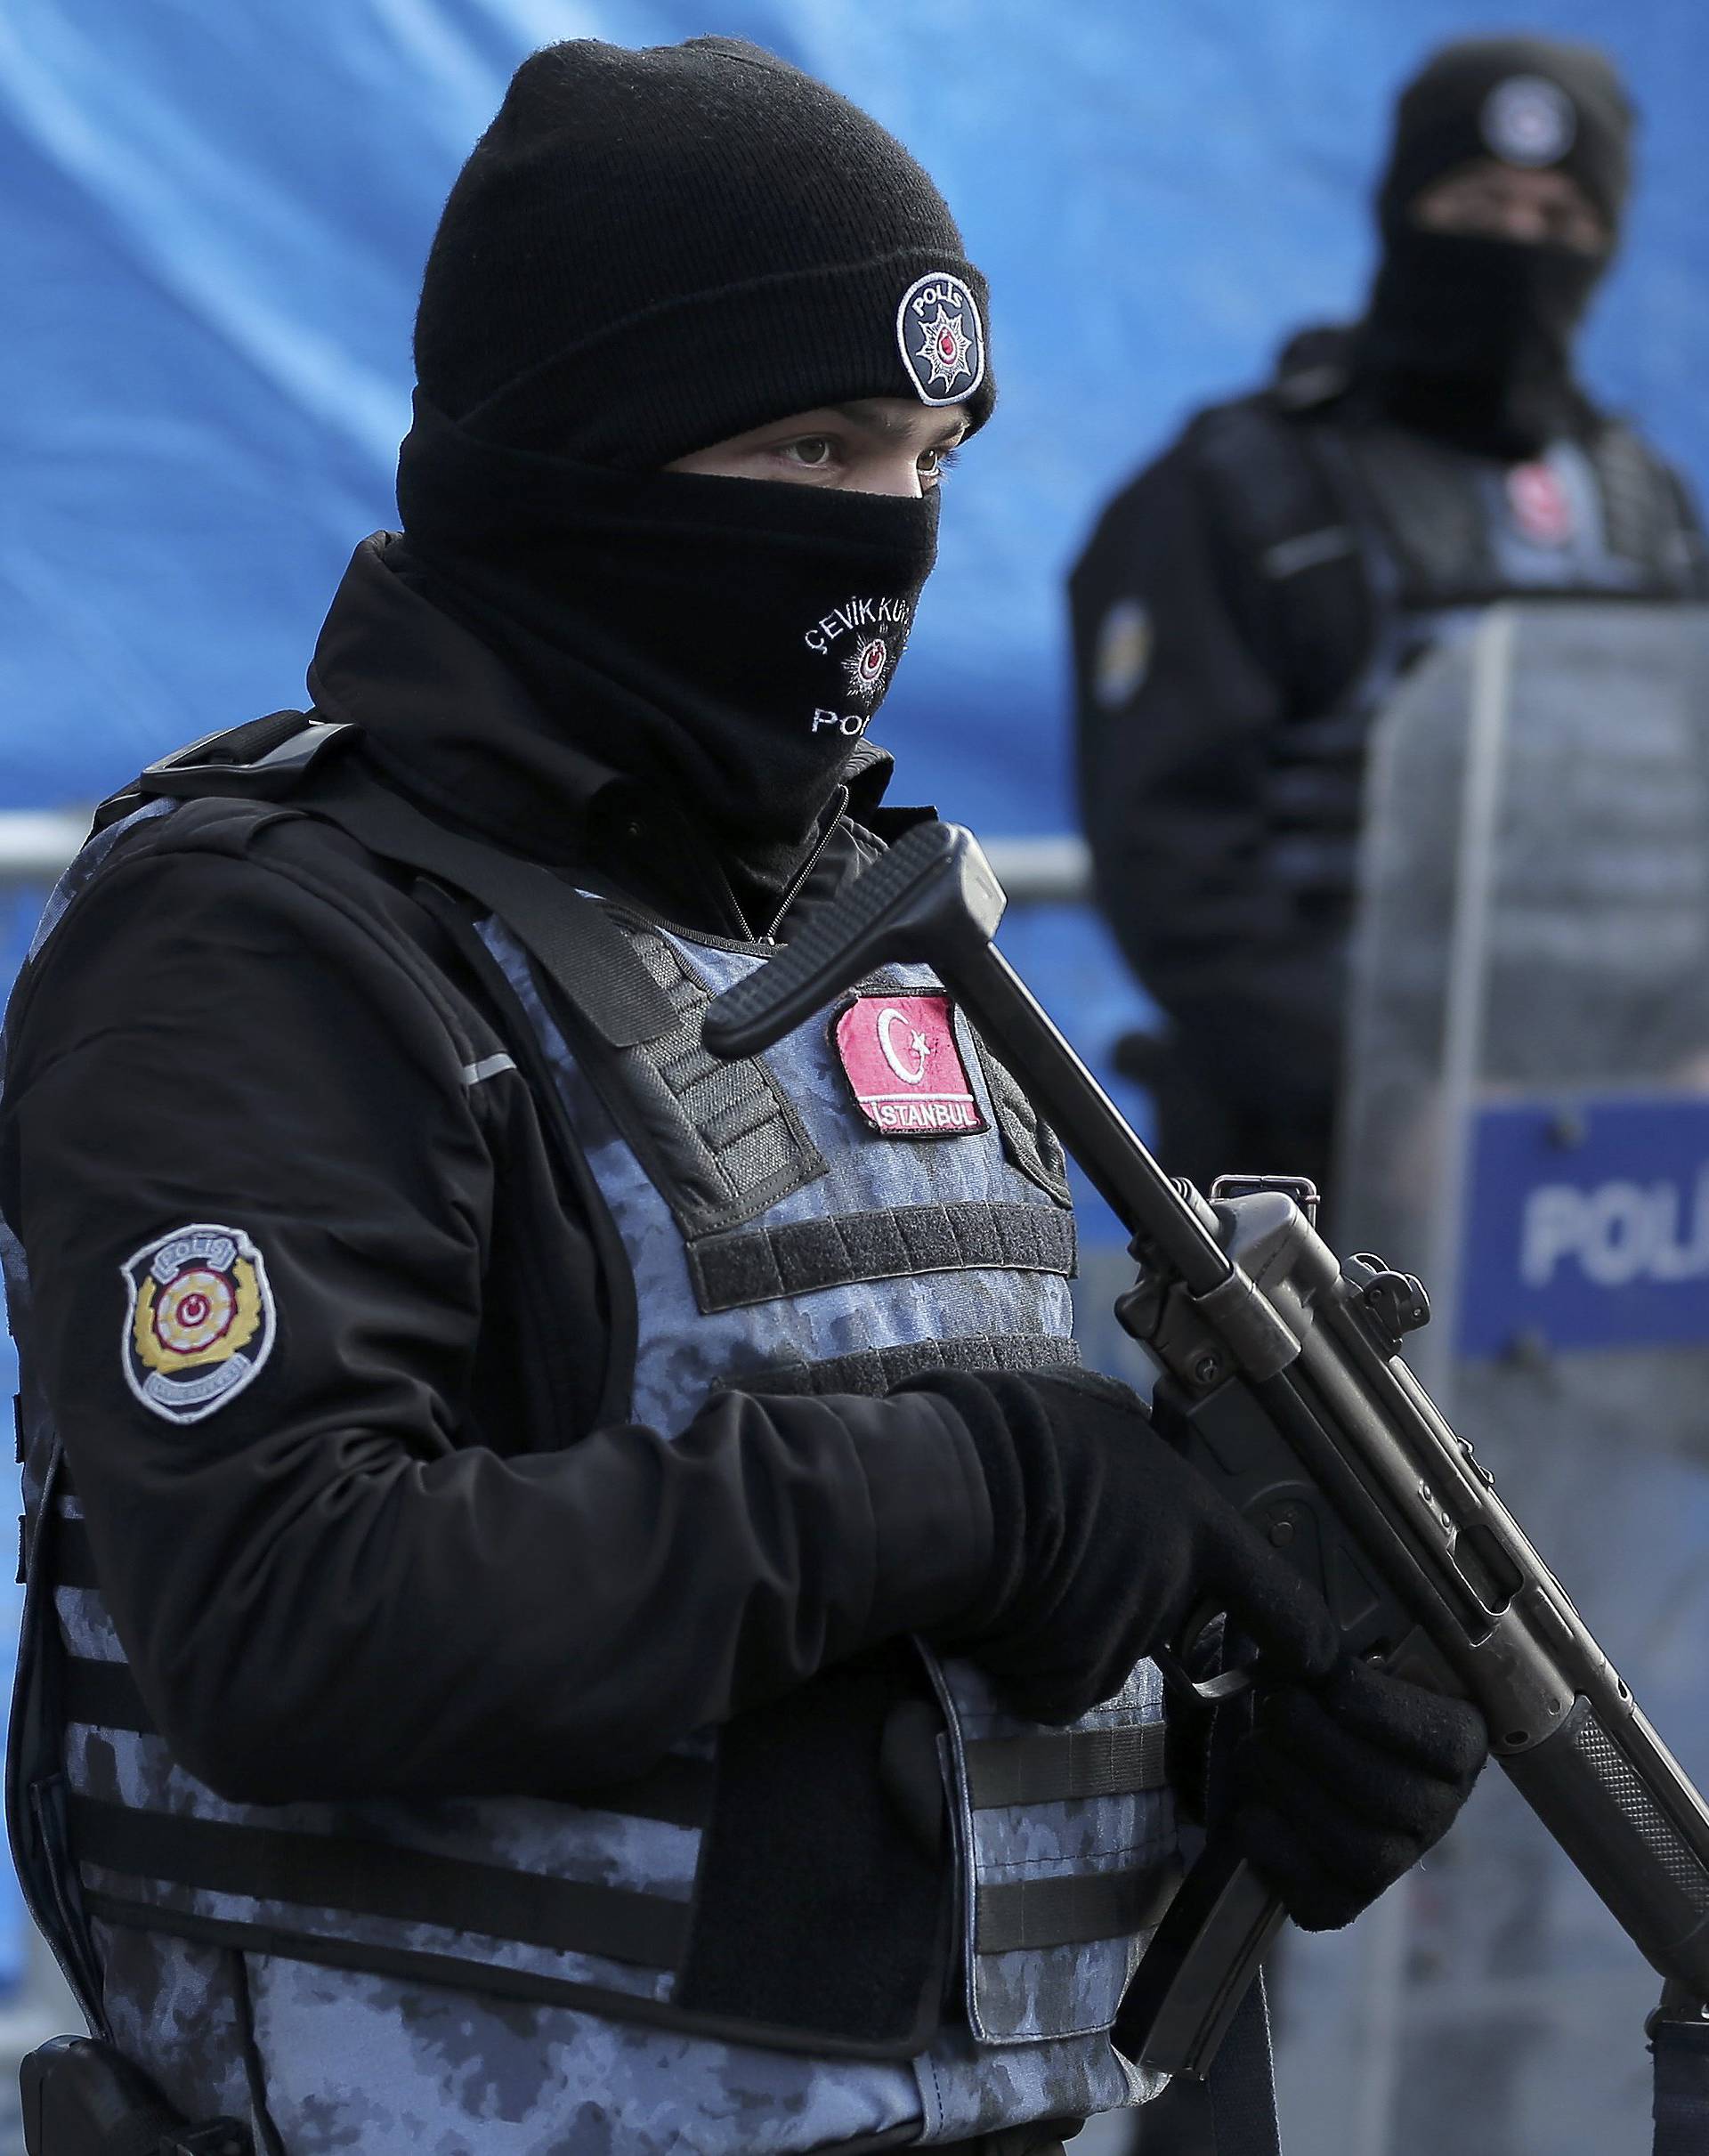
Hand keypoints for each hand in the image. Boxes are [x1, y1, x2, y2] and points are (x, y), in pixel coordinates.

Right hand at [894, 1365, 1339, 1722]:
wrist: (959, 1480)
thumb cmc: (1018, 1434)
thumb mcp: (1102, 1426)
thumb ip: (1135, 1470)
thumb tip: (1127, 1462)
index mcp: (1192, 1517)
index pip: (1273, 1590)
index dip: (1302, 1634)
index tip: (1323, 1662)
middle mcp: (1171, 1582)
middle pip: (1158, 1626)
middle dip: (1112, 1610)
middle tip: (1059, 1564)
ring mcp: (1125, 1632)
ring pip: (1097, 1659)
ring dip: (1060, 1639)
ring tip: (1015, 1574)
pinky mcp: (1073, 1675)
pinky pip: (1054, 1690)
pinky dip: (1025, 1671)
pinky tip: (998, 1617)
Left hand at [1228, 1657, 1487, 1928]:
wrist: (1271, 1741)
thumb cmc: (1312, 1691)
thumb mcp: (1328, 1655)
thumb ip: (1332, 1642)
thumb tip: (1307, 1639)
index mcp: (1454, 1743)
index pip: (1450, 1742)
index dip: (1387, 1713)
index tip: (1332, 1680)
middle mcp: (1436, 1809)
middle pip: (1396, 1797)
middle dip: (1321, 1745)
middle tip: (1277, 1706)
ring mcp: (1394, 1861)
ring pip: (1362, 1850)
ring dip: (1293, 1791)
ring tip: (1256, 1750)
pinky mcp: (1344, 1899)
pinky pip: (1323, 1897)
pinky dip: (1276, 1850)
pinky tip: (1252, 1810)